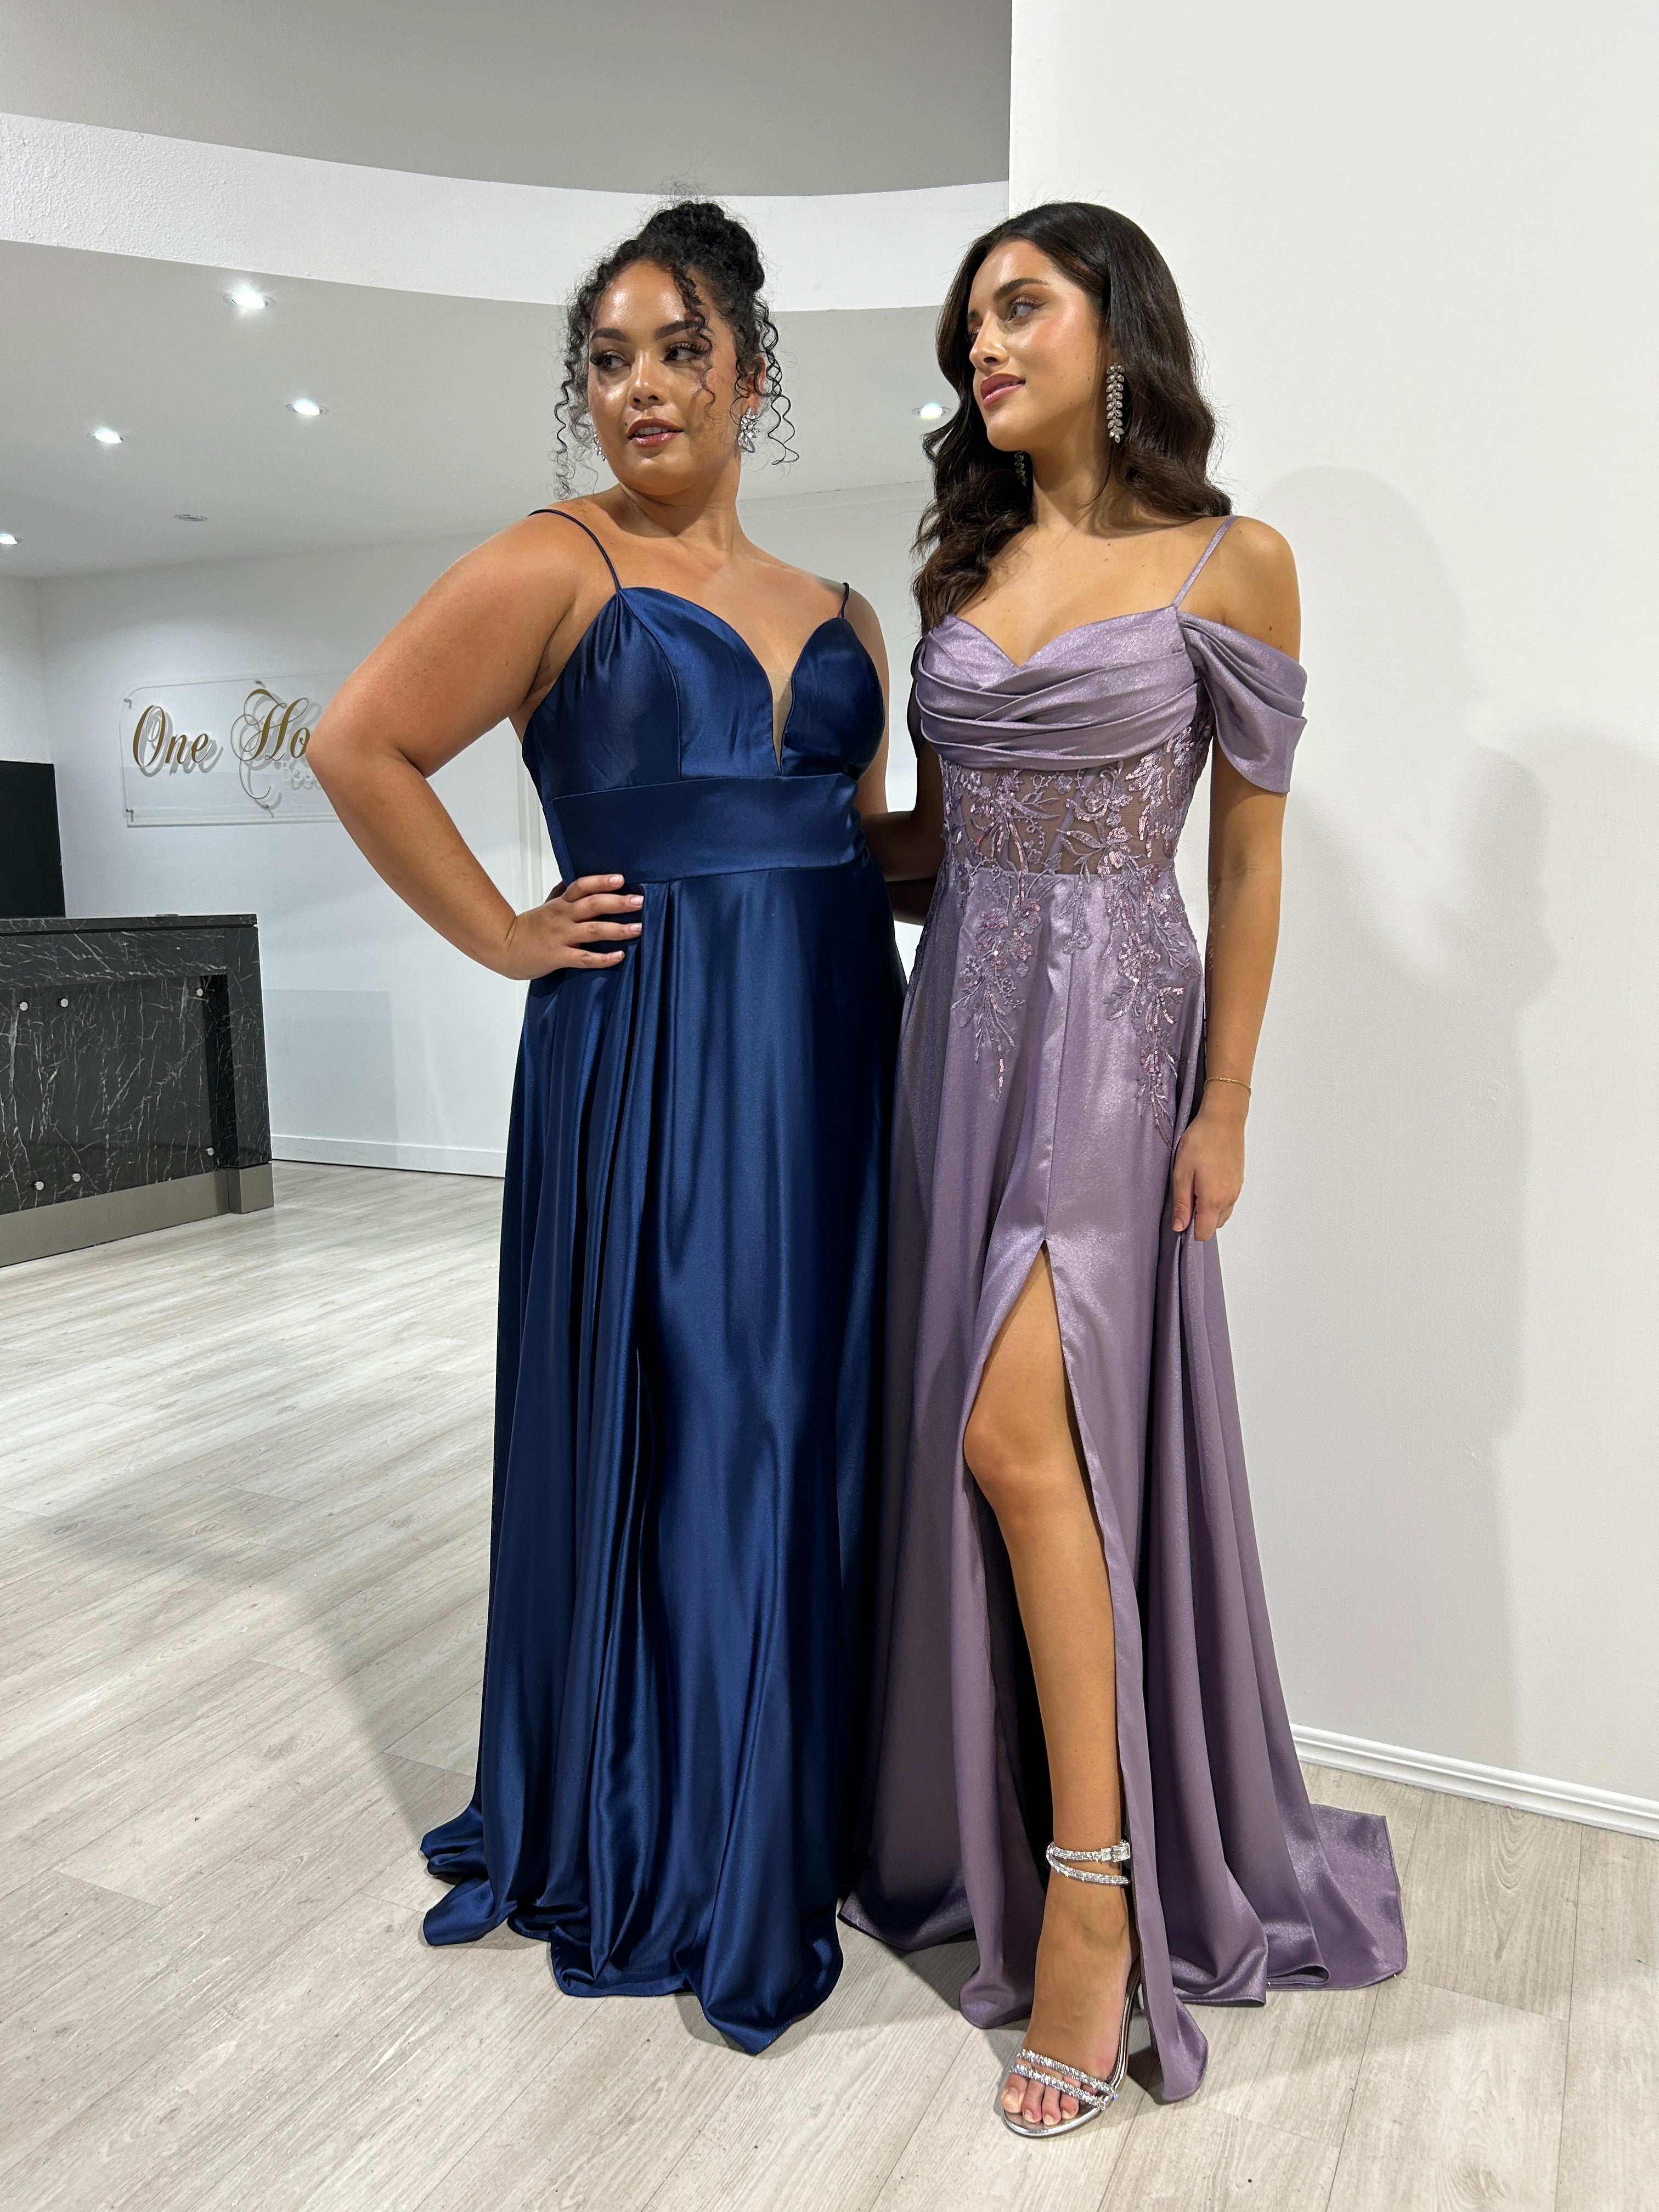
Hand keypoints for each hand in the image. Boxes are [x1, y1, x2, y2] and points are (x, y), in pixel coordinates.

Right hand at [494, 874, 642, 979]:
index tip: (620, 878)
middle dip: (617, 902)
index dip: (601, 881)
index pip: (581, 886)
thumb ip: (562, 893)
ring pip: (593, 930)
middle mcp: (562, 917)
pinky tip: (619, 956)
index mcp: (560, 903)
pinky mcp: (559, 957)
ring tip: (638, 928)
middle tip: (639, 901)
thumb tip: (575, 879)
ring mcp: (561, 937)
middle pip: (592, 905)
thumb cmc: (528, 927)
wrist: (503, 947)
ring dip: (617, 929)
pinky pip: (584, 958)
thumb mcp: (546, 906)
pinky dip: (602, 958)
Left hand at [1169, 1090, 1246, 1239]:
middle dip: (1199, 1220)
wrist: (1223, 1119)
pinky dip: (1217, 1199)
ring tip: (1194, 1187)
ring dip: (1208, 1209)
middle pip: (1214, 1225)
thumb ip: (1181, 1203)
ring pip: (1222, 1213)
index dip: (1189, 1230)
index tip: (1179, 1217)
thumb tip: (1179, 1227)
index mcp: (1214, 1200)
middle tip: (1184, 1198)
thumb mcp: (1182, 1173)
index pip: (1204, 1233)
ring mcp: (1236, 1190)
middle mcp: (1229, 1199)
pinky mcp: (1239, 1181)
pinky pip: (1228, 1200)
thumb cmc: (1200, 1142)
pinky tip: (1206, 1181)